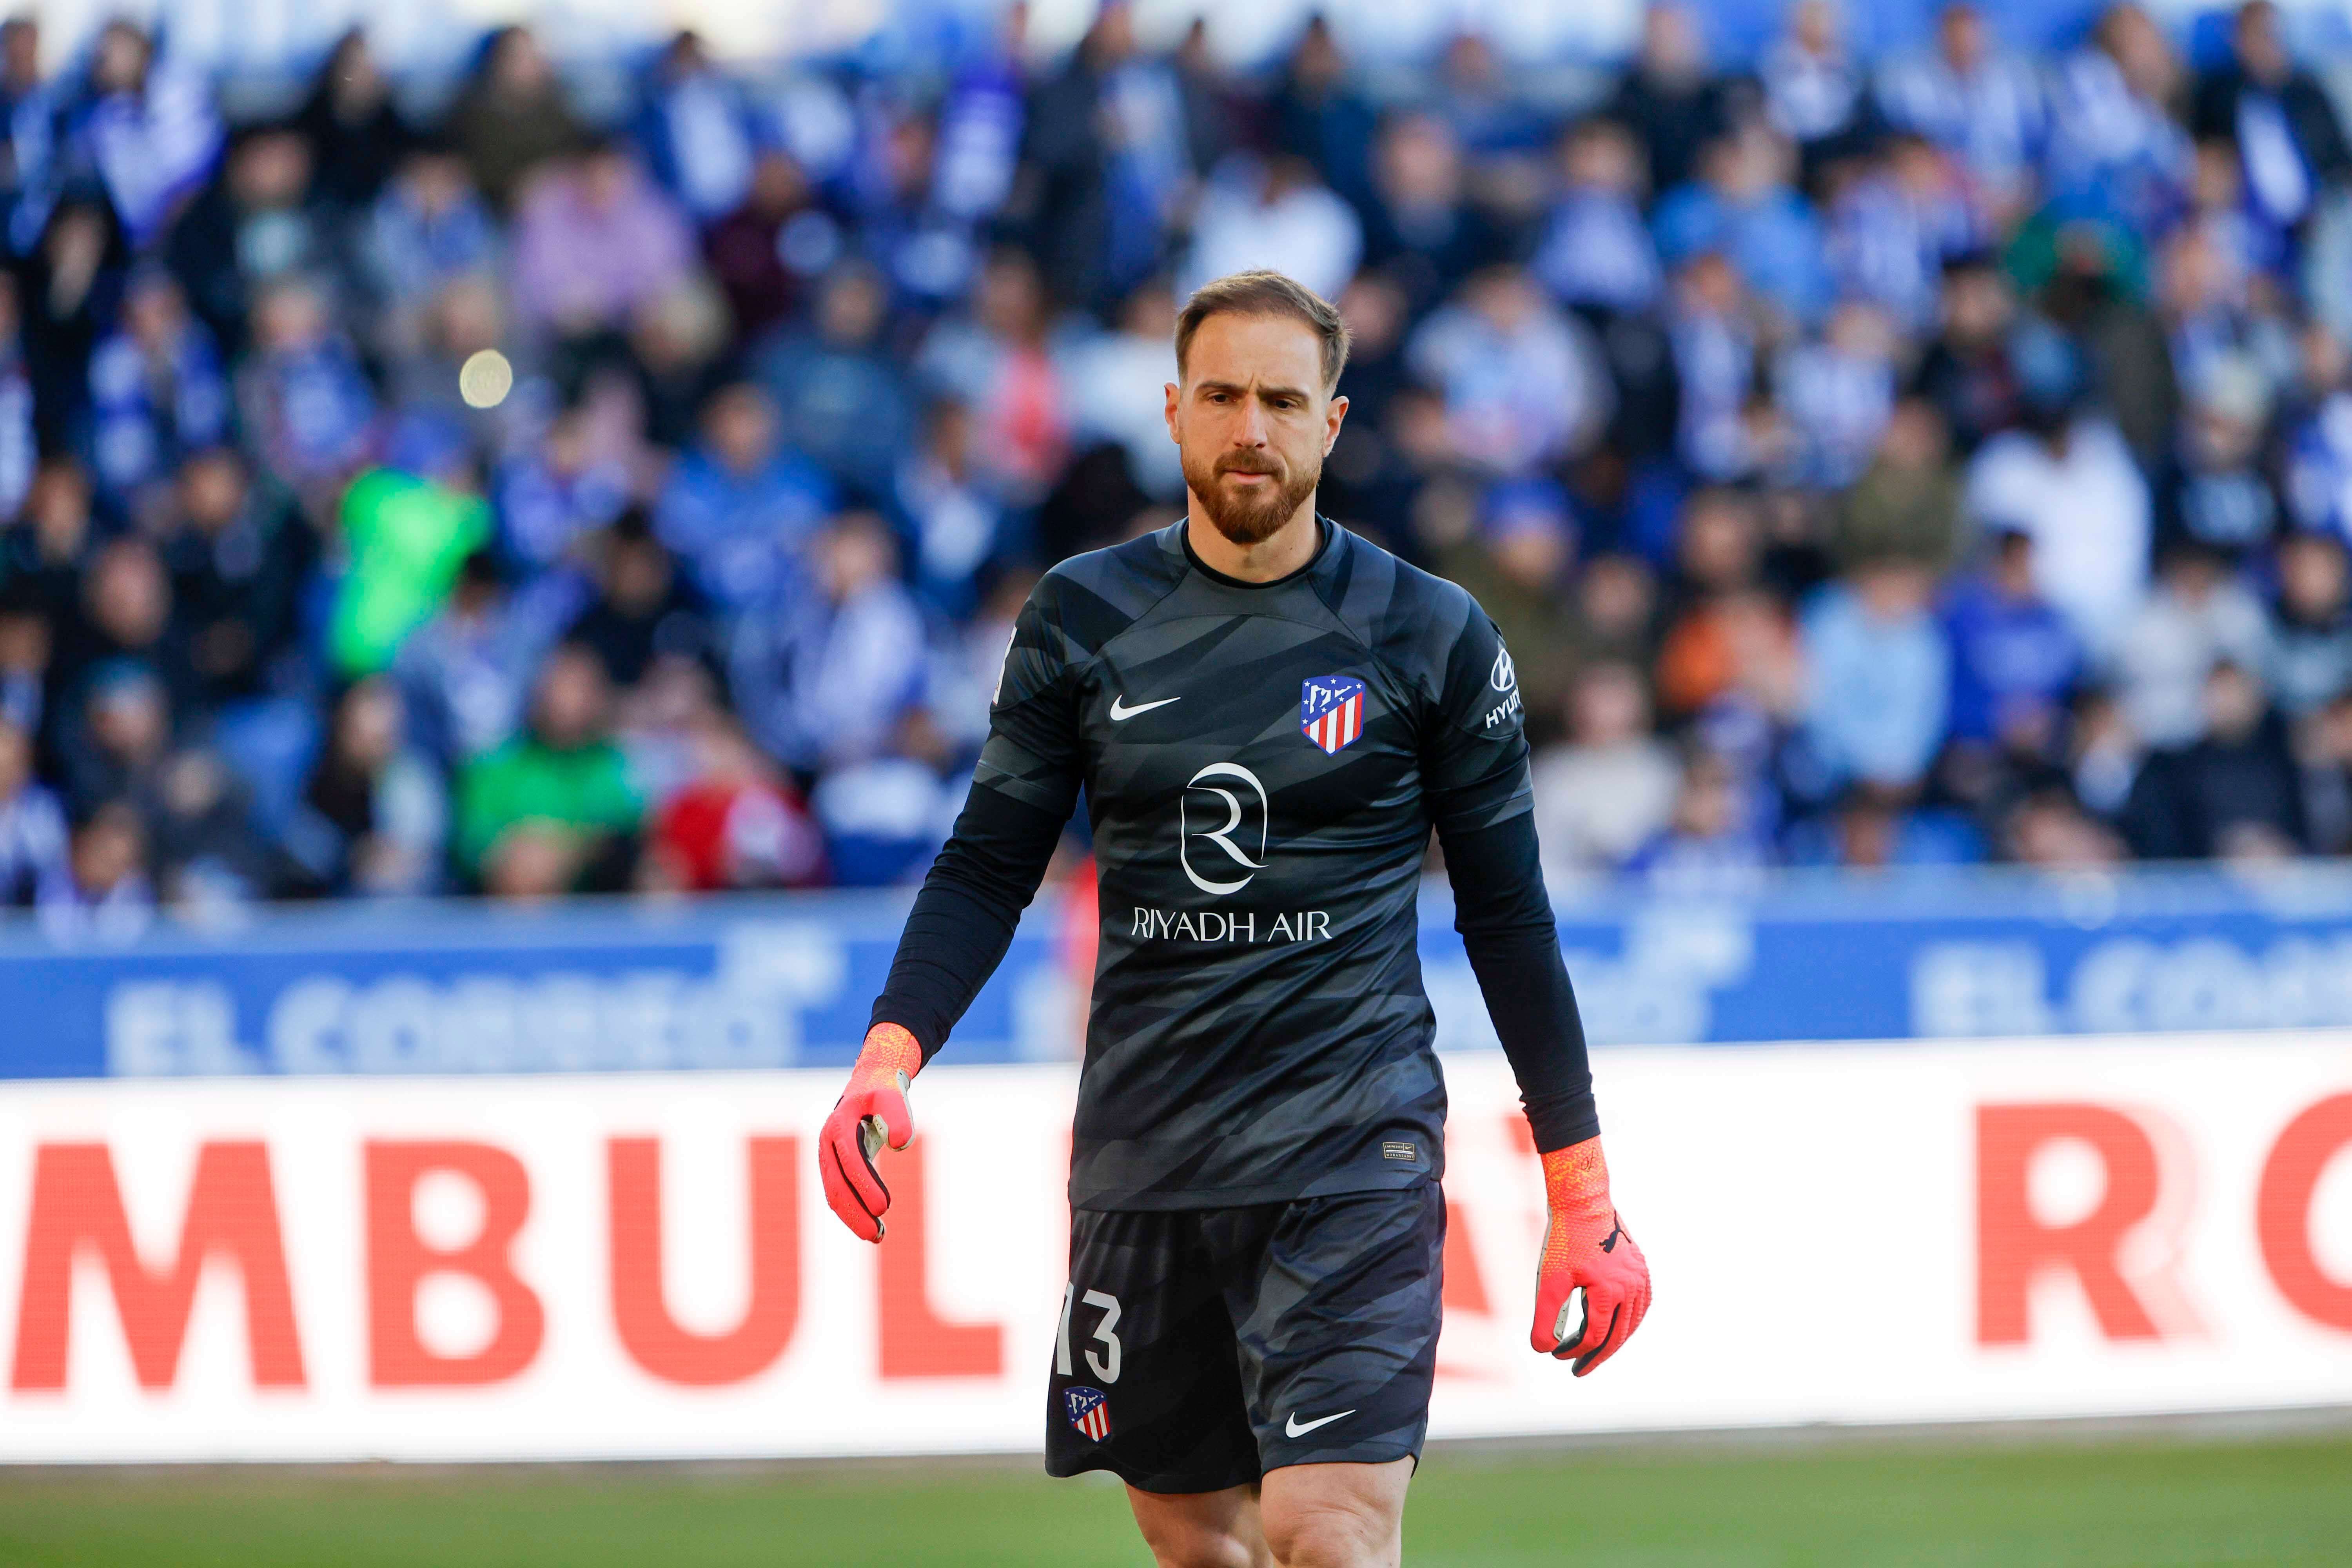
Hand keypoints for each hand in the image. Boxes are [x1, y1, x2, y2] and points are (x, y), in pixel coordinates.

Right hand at [819, 1023, 922, 1241]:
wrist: (870, 1081)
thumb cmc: (883, 1088)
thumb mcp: (892, 1094)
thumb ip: (898, 1114)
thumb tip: (901, 1144)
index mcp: (837, 1126)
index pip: (849, 1161)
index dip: (864, 1184)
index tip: (884, 1207)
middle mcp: (828, 1144)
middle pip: (836, 1185)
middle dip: (854, 1212)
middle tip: (878, 1235)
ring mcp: (830, 1156)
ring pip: (835, 1193)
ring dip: (853, 1217)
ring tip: (878, 1237)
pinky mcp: (838, 1165)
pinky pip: (841, 1192)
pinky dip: (854, 1210)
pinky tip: (873, 1227)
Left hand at [1530, 1135, 1650, 1375]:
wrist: (1583, 1202)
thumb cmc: (1564, 1240)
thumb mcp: (1549, 1281)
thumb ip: (1545, 1318)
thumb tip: (1542, 1350)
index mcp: (1611, 1292)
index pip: (1594, 1336)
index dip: (1574, 1350)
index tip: (1556, 1355)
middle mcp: (1632, 1287)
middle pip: (1617, 1335)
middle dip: (1597, 1356)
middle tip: (1579, 1370)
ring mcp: (1641, 1278)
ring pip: (1632, 1322)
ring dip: (1614, 1340)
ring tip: (1595, 1352)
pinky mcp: (1641, 1269)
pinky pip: (1640, 1305)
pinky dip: (1628, 1321)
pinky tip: (1614, 1326)